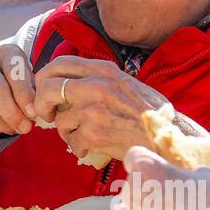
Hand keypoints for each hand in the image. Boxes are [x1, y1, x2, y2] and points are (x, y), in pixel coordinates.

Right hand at [0, 43, 36, 137]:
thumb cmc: (16, 85)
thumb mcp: (29, 83)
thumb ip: (32, 93)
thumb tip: (32, 112)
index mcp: (5, 53)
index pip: (14, 72)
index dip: (24, 94)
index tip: (33, 112)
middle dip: (11, 112)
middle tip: (25, 128)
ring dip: (3, 124)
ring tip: (14, 128)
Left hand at [32, 57, 166, 162]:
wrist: (167, 138)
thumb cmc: (149, 113)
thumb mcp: (127, 83)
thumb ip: (99, 79)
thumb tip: (67, 83)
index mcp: (104, 70)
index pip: (60, 63)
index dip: (45, 76)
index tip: (44, 89)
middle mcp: (96, 86)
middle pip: (48, 88)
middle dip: (41, 103)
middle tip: (48, 114)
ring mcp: (93, 110)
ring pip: (59, 120)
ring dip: (66, 131)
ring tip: (83, 135)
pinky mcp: (93, 133)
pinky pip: (71, 141)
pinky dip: (79, 147)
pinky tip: (92, 147)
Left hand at [110, 146, 209, 209]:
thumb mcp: (204, 174)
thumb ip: (183, 173)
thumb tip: (182, 179)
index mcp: (145, 168)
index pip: (134, 156)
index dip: (147, 162)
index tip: (157, 169)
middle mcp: (131, 192)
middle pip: (129, 184)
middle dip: (144, 188)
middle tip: (166, 197)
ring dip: (134, 209)